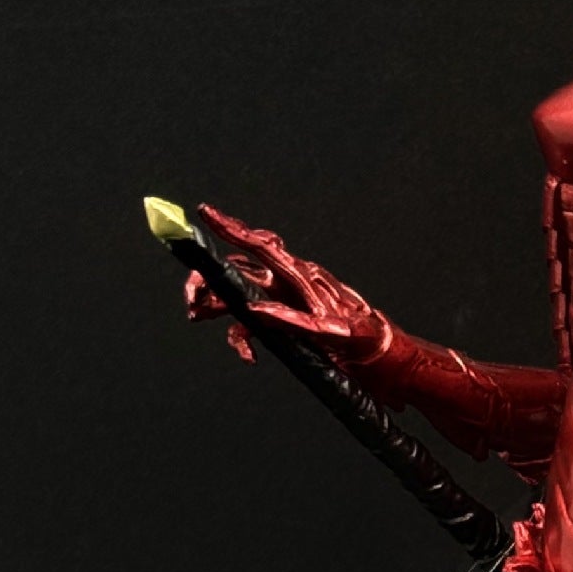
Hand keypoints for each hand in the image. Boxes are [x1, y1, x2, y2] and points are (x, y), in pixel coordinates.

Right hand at [183, 205, 387, 364]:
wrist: (381, 359)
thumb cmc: (365, 340)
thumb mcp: (334, 333)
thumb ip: (295, 321)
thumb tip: (256, 311)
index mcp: (301, 276)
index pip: (261, 246)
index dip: (231, 228)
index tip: (204, 212)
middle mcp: (288, 284)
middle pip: (237, 270)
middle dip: (206, 280)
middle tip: (191, 301)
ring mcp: (284, 302)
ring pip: (237, 295)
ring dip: (214, 305)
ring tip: (197, 315)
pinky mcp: (283, 322)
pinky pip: (250, 325)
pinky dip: (241, 340)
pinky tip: (249, 357)